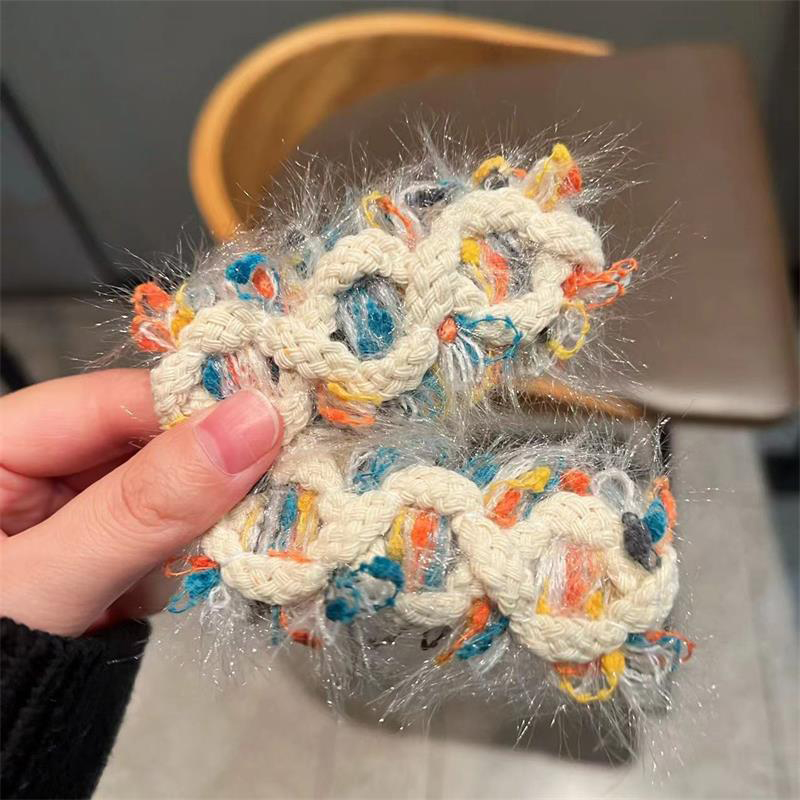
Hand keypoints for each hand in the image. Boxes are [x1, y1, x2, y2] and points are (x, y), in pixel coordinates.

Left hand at [0, 369, 282, 635]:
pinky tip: (138, 594)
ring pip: (165, 491)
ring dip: (181, 534)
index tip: (271, 423)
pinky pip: (159, 533)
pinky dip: (168, 563)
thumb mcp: (48, 583)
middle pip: (147, 442)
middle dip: (193, 483)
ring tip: (142, 581)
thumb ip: (145, 505)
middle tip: (245, 507)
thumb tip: (253, 424)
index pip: (113, 400)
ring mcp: (69, 509)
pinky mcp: (98, 546)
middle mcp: (34, 466)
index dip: (193, 407)